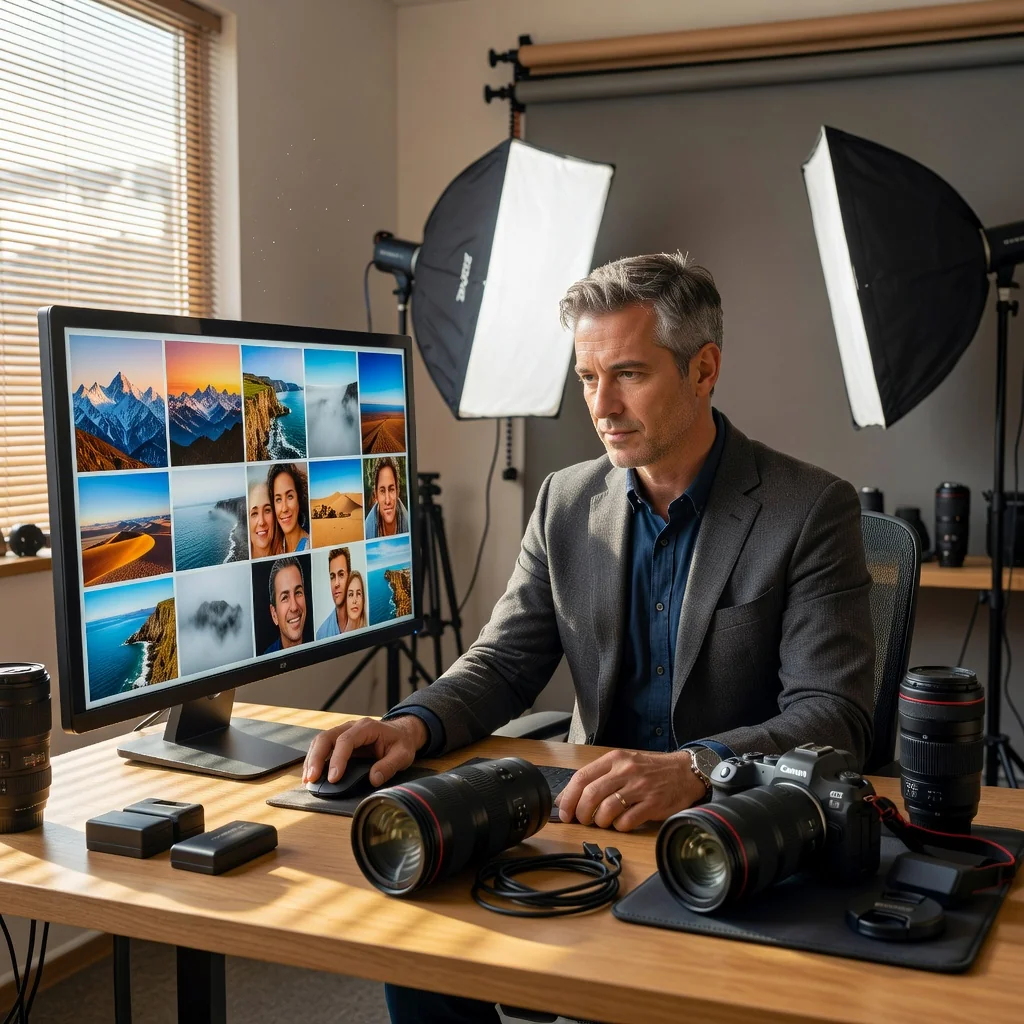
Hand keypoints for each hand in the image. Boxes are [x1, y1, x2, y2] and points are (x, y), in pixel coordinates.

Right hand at [302, 715, 427, 787]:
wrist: (401, 734)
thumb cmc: (401, 743)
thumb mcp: (403, 754)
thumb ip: (389, 766)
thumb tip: (373, 779)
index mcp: (367, 727)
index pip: (346, 741)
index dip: (337, 759)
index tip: (333, 778)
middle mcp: (352, 727)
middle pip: (326, 738)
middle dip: (316, 758)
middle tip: (311, 778)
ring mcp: (343, 732)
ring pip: (320, 741)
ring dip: (311, 760)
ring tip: (307, 779)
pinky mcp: (339, 741)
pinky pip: (322, 747)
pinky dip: (314, 760)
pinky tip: (311, 774)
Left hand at [554, 748, 706, 830]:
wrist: (684, 772)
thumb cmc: (650, 770)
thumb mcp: (624, 763)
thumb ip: (599, 776)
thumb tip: (569, 797)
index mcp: (615, 759)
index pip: (582, 777)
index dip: (568, 797)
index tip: (563, 811)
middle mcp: (626, 771)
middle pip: (591, 794)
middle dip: (581, 813)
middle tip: (581, 820)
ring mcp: (640, 787)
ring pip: (606, 810)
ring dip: (599, 822)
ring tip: (603, 822)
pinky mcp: (653, 804)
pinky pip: (626, 821)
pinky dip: (619, 827)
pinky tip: (622, 823)